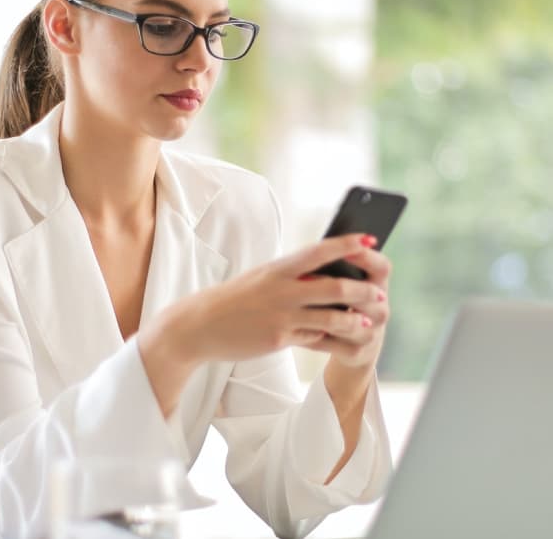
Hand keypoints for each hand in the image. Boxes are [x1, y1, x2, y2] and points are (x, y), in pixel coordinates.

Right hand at [182, 233, 390, 364]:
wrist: (199, 325)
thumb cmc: (234, 299)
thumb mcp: (261, 279)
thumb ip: (291, 278)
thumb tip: (325, 278)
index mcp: (277, 268)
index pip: (319, 250)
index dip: (347, 244)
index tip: (370, 239)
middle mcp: (282, 289)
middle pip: (334, 286)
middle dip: (362, 290)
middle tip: (379, 293)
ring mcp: (282, 315)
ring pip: (332, 317)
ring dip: (355, 320)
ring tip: (368, 322)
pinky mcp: (279, 339)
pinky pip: (314, 337)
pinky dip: (328, 337)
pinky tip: (337, 337)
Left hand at [303, 238, 390, 368]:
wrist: (348, 345)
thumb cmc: (340, 304)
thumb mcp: (343, 283)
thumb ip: (336, 267)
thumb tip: (319, 245)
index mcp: (377, 285)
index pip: (382, 266)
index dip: (366, 256)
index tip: (345, 249)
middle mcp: (380, 307)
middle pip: (367, 294)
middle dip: (342, 287)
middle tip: (312, 280)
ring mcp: (371, 331)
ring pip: (349, 321)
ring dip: (324, 314)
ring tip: (300, 306)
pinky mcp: (356, 351)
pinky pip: (332, 342)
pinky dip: (312, 336)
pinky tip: (294, 330)